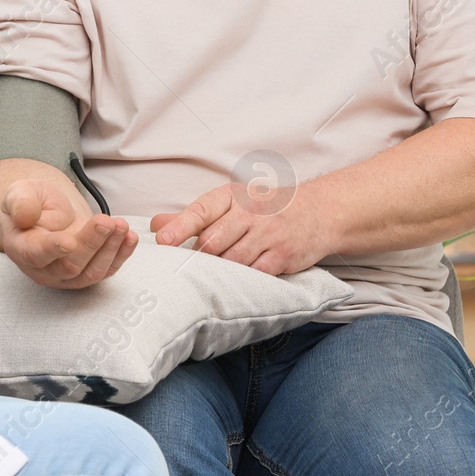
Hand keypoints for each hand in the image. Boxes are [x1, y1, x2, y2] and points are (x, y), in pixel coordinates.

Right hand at [0, 178, 137, 289]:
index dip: (53, 249)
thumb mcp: (19, 193)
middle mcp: (44, 269)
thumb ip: (20, 202)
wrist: (44, 212)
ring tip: (121, 225)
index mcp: (22, 249)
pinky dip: (121, 255)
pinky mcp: (88, 272)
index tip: (69, 241)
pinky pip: (107, 270)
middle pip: (70, 265)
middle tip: (106, 222)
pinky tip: (130, 237)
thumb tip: (25, 216)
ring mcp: (67, 275)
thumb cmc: (30, 203)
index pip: (37, 254)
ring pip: (91, 271)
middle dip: (91, 243)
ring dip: (110, 249)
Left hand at [151, 180, 327, 275]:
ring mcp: (268, 235)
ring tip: (218, 272)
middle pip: (212, 242)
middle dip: (200, 257)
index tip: (162, 241)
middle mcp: (250, 213)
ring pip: (231, 261)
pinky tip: (240, 278)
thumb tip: (155, 225)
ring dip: (220, 270)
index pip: (201, 211)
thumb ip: (193, 216)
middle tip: (193, 266)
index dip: (179, 227)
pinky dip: (244, 279)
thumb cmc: (265, 208)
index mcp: (232, 196)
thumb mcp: (231, 203)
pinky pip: (254, 274)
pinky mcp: (282, 256)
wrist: (318, 211)